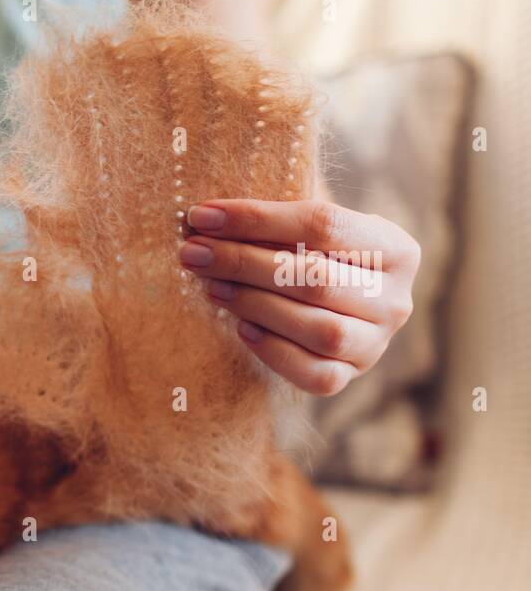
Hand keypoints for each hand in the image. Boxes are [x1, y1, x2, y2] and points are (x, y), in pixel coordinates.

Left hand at [178, 199, 419, 395]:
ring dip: (255, 305)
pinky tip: (241, 328)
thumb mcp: (308, 226)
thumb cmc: (313, 254)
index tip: (203, 215)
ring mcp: (376, 343)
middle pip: (316, 279)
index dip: (257, 219)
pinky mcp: (349, 376)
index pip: (323, 224)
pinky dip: (274, 351)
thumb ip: (277, 215)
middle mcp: (396, 299)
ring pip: (319, 329)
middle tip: (194, 253)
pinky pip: (314, 375)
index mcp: (396, 248)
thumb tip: (210, 213)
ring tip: (212, 287)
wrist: (334, 306)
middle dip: (244, 263)